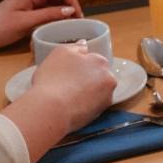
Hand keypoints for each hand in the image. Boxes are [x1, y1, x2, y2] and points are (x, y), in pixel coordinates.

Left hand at [0, 0, 82, 49]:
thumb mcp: (26, 22)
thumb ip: (48, 15)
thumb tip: (70, 10)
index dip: (73, 1)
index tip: (78, 17)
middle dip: (71, 6)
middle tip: (76, 23)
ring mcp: (30, 2)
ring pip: (55, 3)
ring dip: (64, 12)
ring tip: (69, 26)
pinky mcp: (28, 10)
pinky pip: (47, 10)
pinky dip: (56, 16)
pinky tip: (57, 27)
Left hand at [1, 44, 116, 160]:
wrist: (52, 106)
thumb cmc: (72, 115)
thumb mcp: (96, 111)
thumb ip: (100, 97)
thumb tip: (96, 90)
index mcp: (110, 83)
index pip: (106, 80)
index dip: (96, 84)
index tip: (87, 90)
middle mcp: (101, 66)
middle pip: (99, 64)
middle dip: (90, 71)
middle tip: (76, 82)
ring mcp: (84, 57)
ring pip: (85, 54)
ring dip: (78, 61)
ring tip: (65, 74)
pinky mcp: (66, 51)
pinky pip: (70, 47)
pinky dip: (67, 53)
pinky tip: (59, 63)